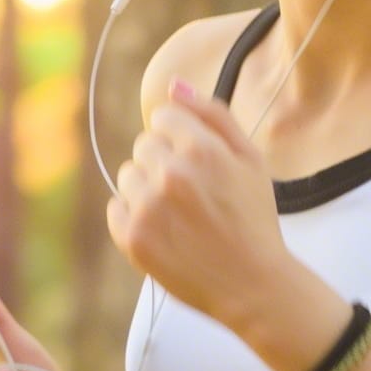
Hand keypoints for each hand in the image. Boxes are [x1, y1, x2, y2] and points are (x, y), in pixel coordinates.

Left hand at [107, 79, 292, 328]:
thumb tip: (174, 85)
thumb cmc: (254, 220)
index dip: (181, 138)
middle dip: (164, 163)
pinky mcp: (132, 238)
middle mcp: (170, 174)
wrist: (253, 284)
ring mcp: (147, 207)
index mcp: (201, 149)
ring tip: (180, 215)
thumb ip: (213, 116)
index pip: (162, 118)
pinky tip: (166, 232)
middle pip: (144, 145)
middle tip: (193, 195)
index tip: (197, 163)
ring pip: (128, 175)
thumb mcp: (250, 160)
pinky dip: (134, 217)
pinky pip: (115, 208)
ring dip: (147, 189)